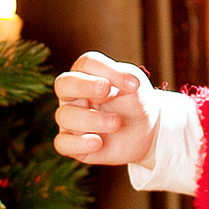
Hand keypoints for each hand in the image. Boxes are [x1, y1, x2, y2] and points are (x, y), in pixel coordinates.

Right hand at [52, 52, 159, 167]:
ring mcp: (70, 120)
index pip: (85, 65)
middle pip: (63, 84)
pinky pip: (62, 143)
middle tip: (106, 91)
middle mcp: (73, 96)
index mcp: (87, 75)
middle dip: (83, 86)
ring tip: (116, 123)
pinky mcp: (73, 144)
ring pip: (64, 115)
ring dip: (92, 119)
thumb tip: (113, 83)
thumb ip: (122, 77)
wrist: (145, 131)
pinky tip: (98, 142)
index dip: (106, 71)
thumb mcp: (135, 84)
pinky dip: (78, 142)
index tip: (133, 85)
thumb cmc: (134, 102)